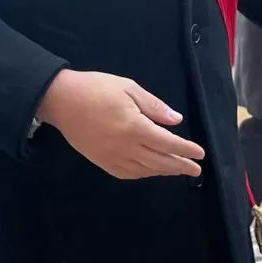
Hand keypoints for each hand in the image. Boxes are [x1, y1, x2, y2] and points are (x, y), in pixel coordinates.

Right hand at [35, 69, 205, 179]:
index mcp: (135, 127)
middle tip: (196, 170)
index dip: (186, 149)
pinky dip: (143, 174)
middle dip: (180, 165)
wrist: (61, 100)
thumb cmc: (96, 88)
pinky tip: (150, 171)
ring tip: (177, 170)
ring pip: (145, 170)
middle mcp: (126, 147)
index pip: (168, 143)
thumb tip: (175, 120)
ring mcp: (112, 157)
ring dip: (164, 171)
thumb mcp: (128, 88)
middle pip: (159, 161)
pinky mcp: (101, 161)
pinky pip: (127, 173)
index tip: (200, 153)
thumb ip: (153, 105)